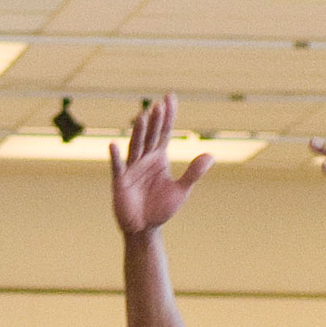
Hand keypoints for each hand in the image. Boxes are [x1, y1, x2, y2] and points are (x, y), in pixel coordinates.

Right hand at [108, 94, 212, 235]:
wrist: (144, 229)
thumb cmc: (161, 209)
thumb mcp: (181, 190)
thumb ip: (194, 172)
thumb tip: (211, 155)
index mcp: (159, 158)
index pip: (165, 132)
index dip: (168, 116)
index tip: (170, 97)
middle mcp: (145, 159)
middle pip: (151, 136)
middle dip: (156, 121)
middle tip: (159, 104)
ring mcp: (132, 168)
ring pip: (136, 146)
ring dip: (139, 132)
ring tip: (143, 116)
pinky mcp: (120, 181)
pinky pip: (118, 167)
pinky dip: (115, 157)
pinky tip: (113, 144)